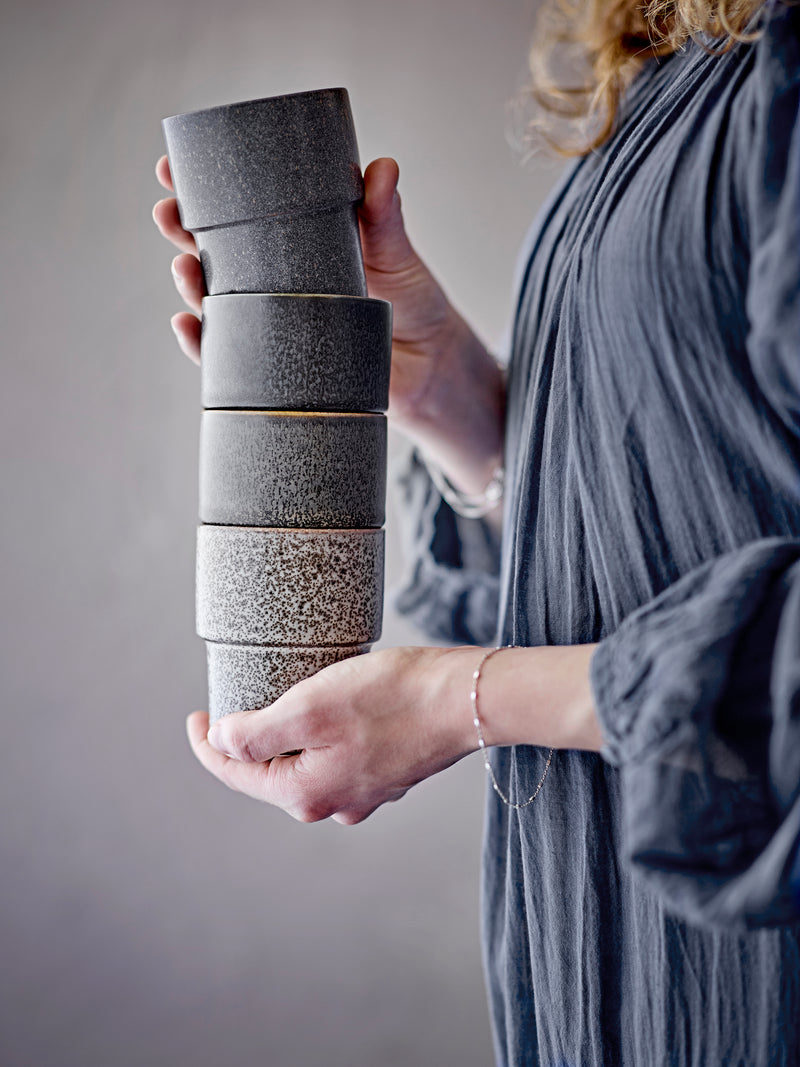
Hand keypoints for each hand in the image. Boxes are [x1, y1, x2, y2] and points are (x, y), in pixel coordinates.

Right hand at [152, 155, 504, 491]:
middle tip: (168, 216)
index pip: (239, 212)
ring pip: (215, 303)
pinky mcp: (277, 366)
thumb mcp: (397, 254)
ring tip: (185, 271)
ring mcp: (273, 323)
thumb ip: (384, 216)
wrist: (429, 369)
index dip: (200, 191)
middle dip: (182, 232)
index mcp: (295, 244)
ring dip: (190, 286)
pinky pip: (230, 358)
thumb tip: (382, 169)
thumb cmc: (413, 302)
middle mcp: (274, 282)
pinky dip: (203, 345)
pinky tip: (188, 328)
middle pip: (213, 253)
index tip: (170, 169)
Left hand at [186, 646, 476, 824]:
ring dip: (288, 736)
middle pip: (270, 772)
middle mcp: (333, 803)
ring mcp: (364, 791)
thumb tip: (221, 743)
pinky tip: (330, 706)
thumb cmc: (391, 698)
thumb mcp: (309, 708)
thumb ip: (256, 734)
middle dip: (249, 741)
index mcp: (306, 794)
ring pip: (306, 763)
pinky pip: (337, 755)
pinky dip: (322, 734)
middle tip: (239, 699)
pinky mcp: (387, 772)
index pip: (235, 774)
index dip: (206, 745)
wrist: (466, 699)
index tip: (195, 714)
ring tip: (282, 696)